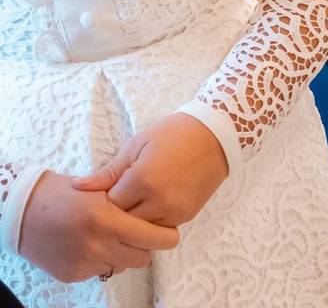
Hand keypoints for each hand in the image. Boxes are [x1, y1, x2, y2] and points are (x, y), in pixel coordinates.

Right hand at [19, 171, 179, 282]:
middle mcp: (97, 244)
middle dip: (144, 245)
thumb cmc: (65, 193)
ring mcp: (84, 262)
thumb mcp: (100, 188)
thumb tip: (160, 209)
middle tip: (136, 232)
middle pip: (143, 257)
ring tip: (110, 235)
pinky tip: (89, 243)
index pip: (155, 238)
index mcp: (108, 219)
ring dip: (122, 253)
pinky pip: (100, 270)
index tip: (169, 232)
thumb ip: (130, 200)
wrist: (21, 211)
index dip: (167, 235)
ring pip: (122, 265)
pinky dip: (101, 259)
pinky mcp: (73, 274)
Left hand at [73, 113, 228, 226]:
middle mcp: (158, 201)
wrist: (216, 134)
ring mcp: (174, 211)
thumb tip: (79, 187)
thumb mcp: (137, 145)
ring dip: (134, 220)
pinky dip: (152, 220)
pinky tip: (152, 204)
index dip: (103, 200)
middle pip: (123, 222)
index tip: (104, 191)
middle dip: (116, 214)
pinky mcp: (187, 215)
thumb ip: (109, 171)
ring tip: (135, 202)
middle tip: (117, 198)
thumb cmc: (174, 133)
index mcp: (141, 180)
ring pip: (142, 230)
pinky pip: (160, 228)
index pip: (108, 206)